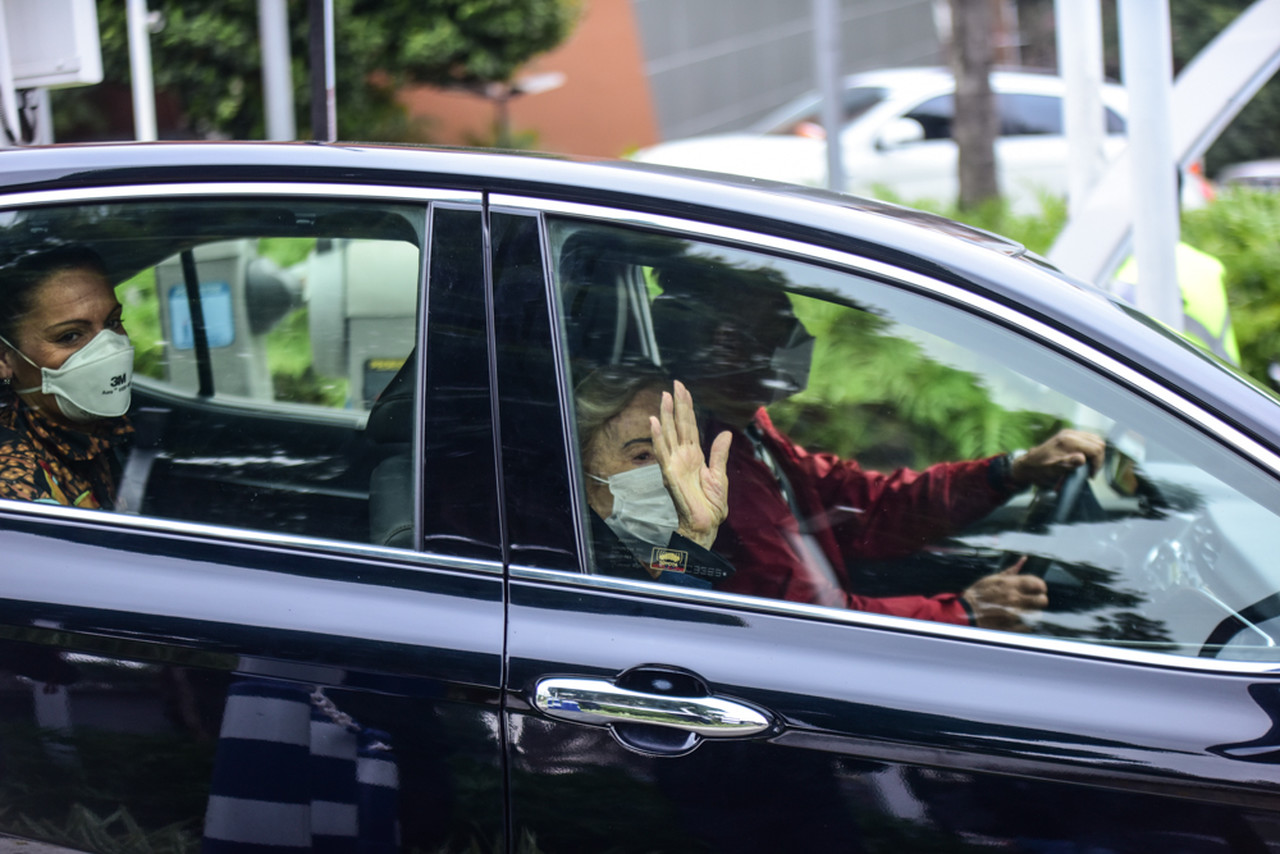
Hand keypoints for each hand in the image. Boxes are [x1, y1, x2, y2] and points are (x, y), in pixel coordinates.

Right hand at [650, 380, 731, 549]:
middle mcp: (682, 456)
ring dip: (666, 415)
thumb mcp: (719, 476)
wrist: (706, 524)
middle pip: (679, 425)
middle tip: (675, 384)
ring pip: (669, 434)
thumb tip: (725, 433)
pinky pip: (662, 452)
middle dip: (677, 404)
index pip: (690, 426)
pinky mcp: (669, 473)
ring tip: (664, 396)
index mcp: (694, 456)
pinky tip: (655, 422)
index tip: (684, 390)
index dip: (687, 408)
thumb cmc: (711, 505)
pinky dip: (658, 436)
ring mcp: (674, 463)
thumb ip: (719, 454)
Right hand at [961, 557, 1047, 630]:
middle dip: (1040, 599)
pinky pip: (1028, 627)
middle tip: (1035, 600)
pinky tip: (1018, 620)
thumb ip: (1011, 571)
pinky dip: (1026, 624)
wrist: (965, 612)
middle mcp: (1014, 599)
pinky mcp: (1010, 627)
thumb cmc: (978, 593)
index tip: (1038, 589)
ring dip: (1033, 612)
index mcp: (1010, 585)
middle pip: (1042, 600)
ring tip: (1025, 610)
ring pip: (1037, 614)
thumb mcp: (993, 578)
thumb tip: (1023, 559)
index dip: (1041, 586)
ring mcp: (1013, 615)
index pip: (1038, 584)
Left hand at [1011, 429, 1104, 488]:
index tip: (1090, 475)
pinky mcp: (1069, 436)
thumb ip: (1067, 464)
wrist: (1028, 464)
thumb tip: (1082, 459)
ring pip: (1095, 440)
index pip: (1095, 448)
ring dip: (1096, 454)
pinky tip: (1085, 460)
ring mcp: (1070, 433)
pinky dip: (1091, 449)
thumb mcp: (1052, 469)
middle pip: (1098, 442)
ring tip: (1089, 467)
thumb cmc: (1039, 469)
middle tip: (1090, 472)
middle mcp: (1070, 434)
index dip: (1097, 463)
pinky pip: (1088, 440)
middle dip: (1098, 458)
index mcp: (1068, 441)